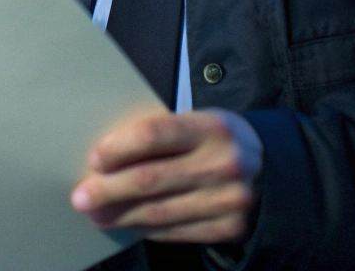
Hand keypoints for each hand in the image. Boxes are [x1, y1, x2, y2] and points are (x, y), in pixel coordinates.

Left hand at [70, 108, 262, 244]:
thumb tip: (106, 158)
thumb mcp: (199, 122)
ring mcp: (229, 199)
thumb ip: (162, 135)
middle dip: (109, 190)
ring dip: (121, 215)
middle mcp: (223, 163)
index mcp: (212, 126)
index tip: (94, 160)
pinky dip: (146, 230)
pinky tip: (128, 224)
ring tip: (97, 215)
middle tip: (81, 196)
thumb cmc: (218, 141)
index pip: (153, 135)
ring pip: (160, 211)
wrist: (273, 172)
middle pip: (151, 178)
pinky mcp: (230, 227)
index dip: (119, 148)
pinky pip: (176, 232)